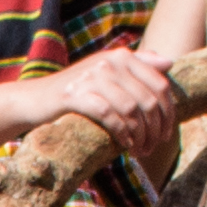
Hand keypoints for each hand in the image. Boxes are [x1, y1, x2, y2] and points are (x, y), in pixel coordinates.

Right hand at [51, 41, 184, 180]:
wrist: (37, 99)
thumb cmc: (79, 91)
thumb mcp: (108, 73)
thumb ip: (138, 64)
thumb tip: (169, 62)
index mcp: (122, 56)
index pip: (160, 84)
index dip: (168, 113)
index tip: (167, 134)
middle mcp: (108, 61)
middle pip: (147, 100)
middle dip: (155, 129)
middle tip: (152, 148)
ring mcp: (91, 76)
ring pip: (131, 110)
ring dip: (140, 135)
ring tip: (139, 151)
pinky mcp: (75, 95)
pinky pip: (109, 116)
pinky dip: (121, 133)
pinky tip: (124, 145)